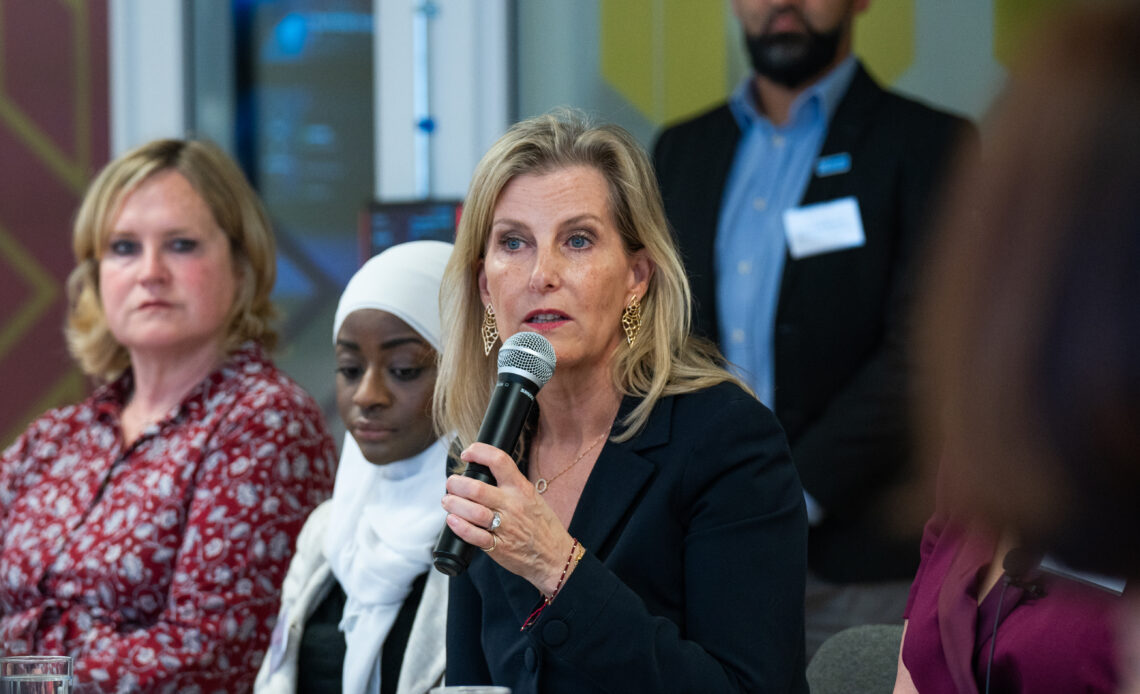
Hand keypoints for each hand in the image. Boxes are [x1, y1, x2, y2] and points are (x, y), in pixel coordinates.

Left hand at [442, 442, 574, 594]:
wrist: (555, 556)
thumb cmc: (542, 525)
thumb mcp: (532, 497)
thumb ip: (511, 485)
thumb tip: (483, 473)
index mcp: (522, 489)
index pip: (499, 461)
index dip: (479, 452)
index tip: (467, 454)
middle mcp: (513, 505)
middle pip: (477, 488)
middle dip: (456, 484)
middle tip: (451, 483)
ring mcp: (505, 527)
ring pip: (472, 511)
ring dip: (454, 504)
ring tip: (448, 501)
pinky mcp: (498, 547)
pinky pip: (474, 536)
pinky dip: (459, 526)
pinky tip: (452, 520)